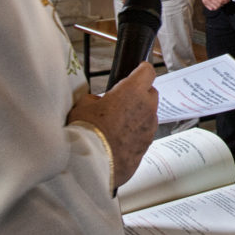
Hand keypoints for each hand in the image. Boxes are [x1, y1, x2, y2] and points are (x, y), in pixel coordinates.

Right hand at [67, 61, 157, 186]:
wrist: (92, 164)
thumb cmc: (87, 131)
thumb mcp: (83, 106)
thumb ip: (95, 99)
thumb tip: (98, 102)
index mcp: (133, 92)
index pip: (148, 72)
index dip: (142, 70)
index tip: (137, 71)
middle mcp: (147, 108)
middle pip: (151, 93)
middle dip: (140, 94)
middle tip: (122, 101)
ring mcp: (150, 128)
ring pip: (149, 115)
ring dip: (139, 116)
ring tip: (119, 124)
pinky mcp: (147, 146)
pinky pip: (144, 134)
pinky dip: (136, 134)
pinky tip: (120, 140)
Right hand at [199, 0, 230, 10]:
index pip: (221, 0)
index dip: (226, 0)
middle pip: (219, 4)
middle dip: (224, 3)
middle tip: (226, 0)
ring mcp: (205, 1)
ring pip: (215, 7)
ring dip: (220, 5)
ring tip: (221, 1)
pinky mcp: (204, 3)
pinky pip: (211, 8)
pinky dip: (215, 7)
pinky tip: (217, 3)